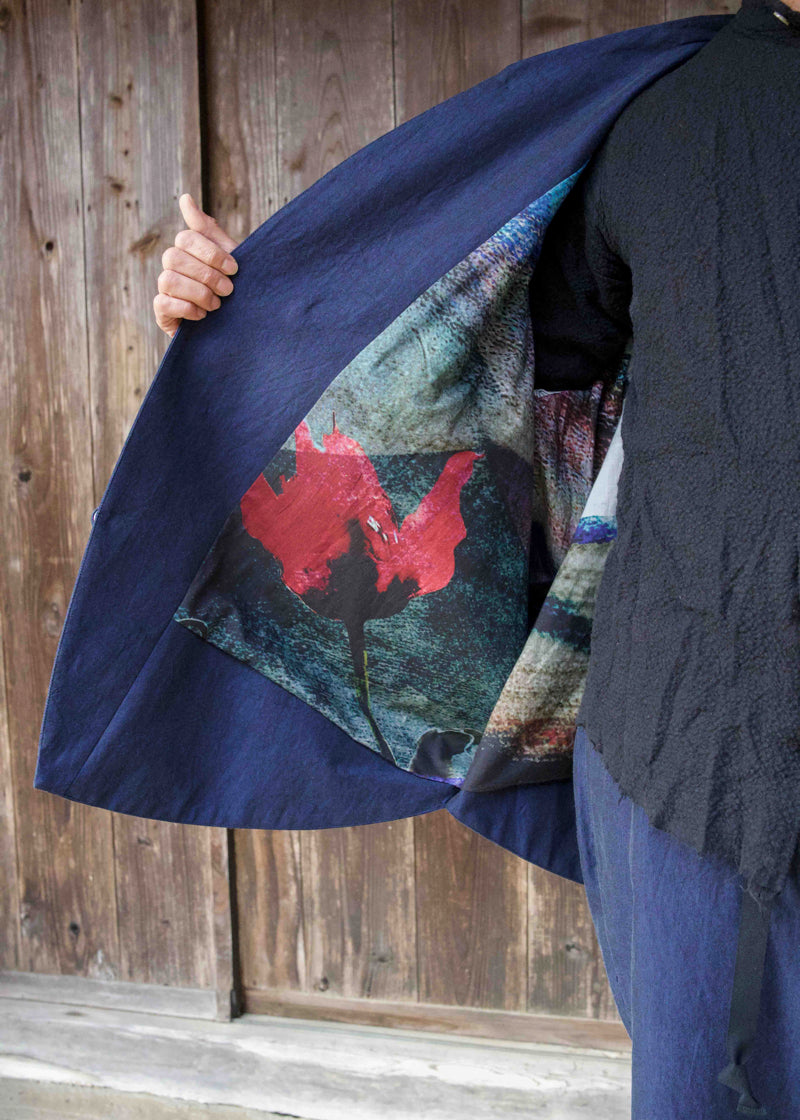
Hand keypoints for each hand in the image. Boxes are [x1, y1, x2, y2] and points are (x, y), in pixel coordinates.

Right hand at [154, 193, 239, 337]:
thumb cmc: (231, 287)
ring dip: (198, 293)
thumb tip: (185, 197)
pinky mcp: (162, 312)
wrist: (237, 325)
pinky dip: (187, 308)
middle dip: (206, 274)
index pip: (187, 237)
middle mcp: (172, 266)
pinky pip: (163, 303)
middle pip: (174, 256)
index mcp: (187, 249)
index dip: (211, 252)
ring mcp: (164, 289)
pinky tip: (203, 316)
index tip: (234, 268)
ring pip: (168, 279)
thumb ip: (208, 230)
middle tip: (228, 290)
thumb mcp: (228, 257)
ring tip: (217, 305)